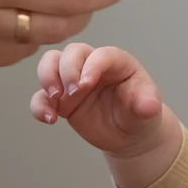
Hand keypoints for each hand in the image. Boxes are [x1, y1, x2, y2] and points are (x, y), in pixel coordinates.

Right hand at [32, 43, 163, 157]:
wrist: (129, 135)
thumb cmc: (140, 115)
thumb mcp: (148, 112)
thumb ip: (147, 105)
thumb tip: (149, 106)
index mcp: (117, 63)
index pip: (101, 54)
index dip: (91, 65)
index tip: (86, 84)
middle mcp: (92, 66)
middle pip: (71, 52)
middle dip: (67, 70)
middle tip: (72, 93)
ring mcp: (74, 80)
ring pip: (50, 63)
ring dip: (47, 78)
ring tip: (55, 100)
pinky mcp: (61, 98)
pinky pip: (41, 95)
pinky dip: (39, 104)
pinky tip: (49, 119)